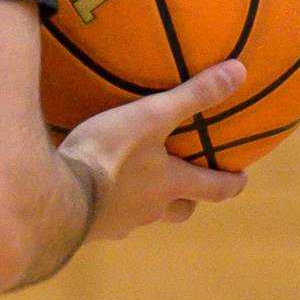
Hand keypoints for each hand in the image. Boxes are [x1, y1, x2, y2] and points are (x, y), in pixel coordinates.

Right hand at [58, 59, 250, 240]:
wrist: (58, 196)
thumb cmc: (108, 154)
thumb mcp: (150, 117)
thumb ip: (191, 96)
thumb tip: (240, 71)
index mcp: (171, 183)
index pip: (215, 189)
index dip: (231, 183)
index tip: (241, 178)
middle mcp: (152, 208)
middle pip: (182, 210)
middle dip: (188, 198)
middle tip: (187, 186)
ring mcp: (121, 221)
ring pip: (145, 215)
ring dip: (147, 203)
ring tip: (133, 185)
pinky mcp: (92, 228)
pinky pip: (109, 218)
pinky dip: (109, 206)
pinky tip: (92, 192)